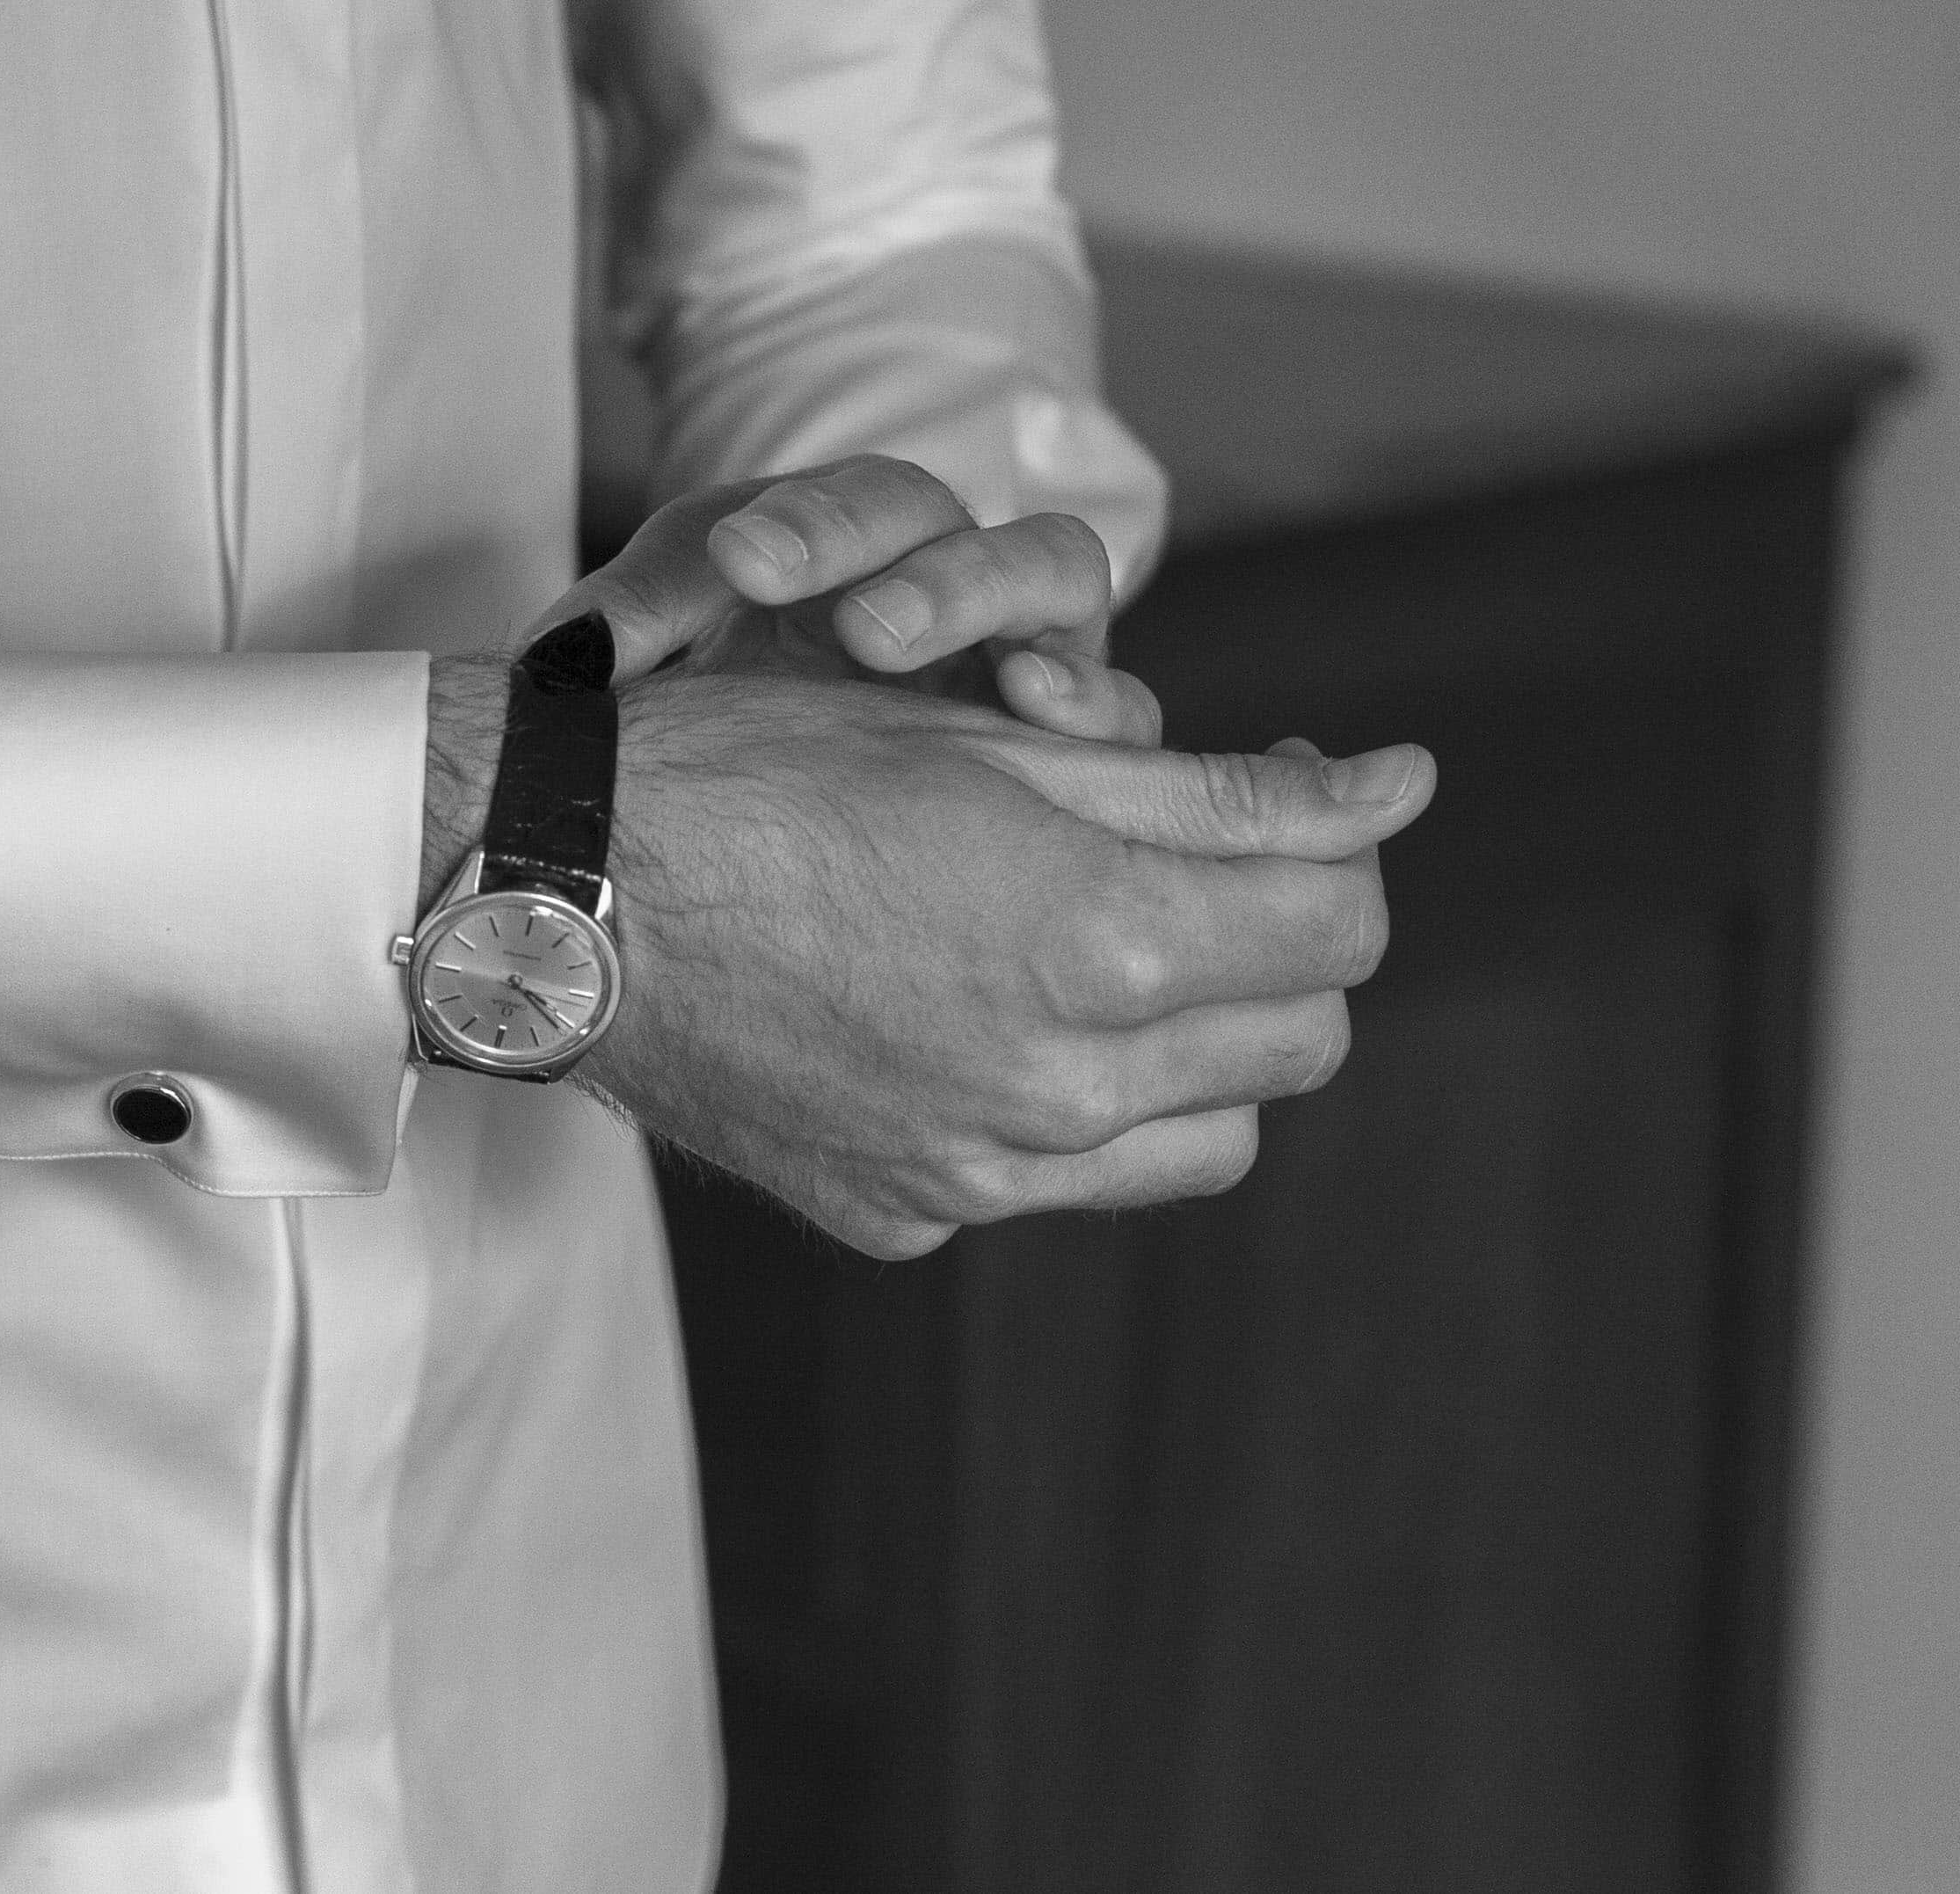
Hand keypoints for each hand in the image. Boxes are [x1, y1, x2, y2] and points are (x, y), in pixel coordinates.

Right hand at [422, 654, 1430, 1258]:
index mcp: (1104, 943)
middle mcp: (1062, 1087)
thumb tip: (1401, 787)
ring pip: (1201, 1133)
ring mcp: (981, 1171)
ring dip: (1192, 1044)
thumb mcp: (996, 745)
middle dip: (1278, 944)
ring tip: (1097, 953)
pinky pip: (1053, 1181)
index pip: (1342, 924)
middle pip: (1298, 1040)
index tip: (1279, 794)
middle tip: (1192, 866)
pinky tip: (964, 1018)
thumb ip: (1222, 786)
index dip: (1333, 844)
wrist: (559, 892)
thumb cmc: (764, 772)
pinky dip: (1056, 1109)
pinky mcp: (905, 1213)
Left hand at [531, 458, 1157, 744]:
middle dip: (921, 571)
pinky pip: (1118, 711)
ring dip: (1006, 616)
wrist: (789, 807)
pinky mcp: (1077, 744)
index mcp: (864, 537)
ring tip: (978, 671)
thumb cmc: (736, 691)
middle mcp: (956, 574)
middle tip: (864, 630)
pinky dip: (1096, 706)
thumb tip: (563, 654)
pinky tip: (1043, 715)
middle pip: (969, 528)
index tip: (743, 562)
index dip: (810, 525)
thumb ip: (624, 627)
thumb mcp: (674, 639)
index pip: (858, 501)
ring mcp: (1030, 649)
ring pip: (1060, 586)